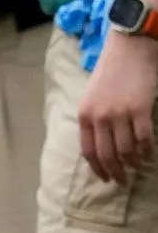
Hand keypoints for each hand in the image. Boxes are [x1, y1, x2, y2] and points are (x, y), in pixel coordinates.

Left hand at [81, 32, 157, 184]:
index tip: (106, 179)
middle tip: (122, 181)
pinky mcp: (140, 110)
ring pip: (127, 151)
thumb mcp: (92, 97)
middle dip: (115, 173)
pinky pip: (144, 140)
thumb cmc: (110, 73)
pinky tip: (149, 154)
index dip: (97, 169)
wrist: (128, 50)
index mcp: (84, 114)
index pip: (88, 151)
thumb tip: (100, 146)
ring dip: (134, 163)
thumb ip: (93, 120)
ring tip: (138, 165)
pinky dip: (147, 150)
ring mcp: (120, 114)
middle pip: (107, 155)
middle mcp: (99, 117)